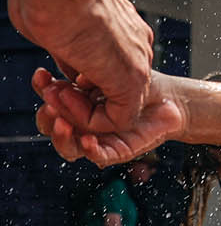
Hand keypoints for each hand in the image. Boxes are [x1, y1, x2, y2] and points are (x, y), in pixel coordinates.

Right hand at [10, 0, 153, 130]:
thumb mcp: (57, 27)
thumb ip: (67, 49)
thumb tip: (64, 59)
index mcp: (120, 32)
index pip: (105, 71)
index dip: (75, 84)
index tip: (51, 77)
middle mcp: (135, 47)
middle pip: (112, 89)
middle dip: (76, 98)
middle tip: (49, 87)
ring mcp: (137, 62)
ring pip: (116, 107)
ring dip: (78, 109)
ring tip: (52, 92)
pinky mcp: (132, 79)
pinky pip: (117, 118)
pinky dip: (87, 118)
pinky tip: (63, 98)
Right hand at [33, 68, 183, 165]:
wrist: (171, 99)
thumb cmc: (142, 82)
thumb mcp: (110, 71)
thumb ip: (86, 72)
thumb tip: (67, 69)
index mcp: (77, 104)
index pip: (51, 100)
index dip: (44, 89)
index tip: (43, 74)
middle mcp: (83, 124)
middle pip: (52, 125)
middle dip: (48, 113)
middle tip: (52, 98)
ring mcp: (99, 139)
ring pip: (69, 146)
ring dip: (61, 134)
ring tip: (63, 121)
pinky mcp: (118, 151)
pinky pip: (99, 156)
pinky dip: (90, 150)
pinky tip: (88, 139)